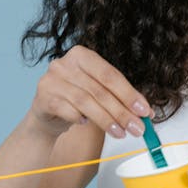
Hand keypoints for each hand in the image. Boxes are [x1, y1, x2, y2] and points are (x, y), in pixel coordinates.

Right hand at [28, 45, 149, 140]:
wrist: (47, 114)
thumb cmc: (76, 100)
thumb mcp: (98, 93)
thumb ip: (119, 97)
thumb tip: (145, 113)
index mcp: (82, 55)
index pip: (110, 75)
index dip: (129, 94)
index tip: (144, 111)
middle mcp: (64, 63)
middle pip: (100, 90)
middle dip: (121, 111)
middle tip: (137, 127)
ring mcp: (51, 80)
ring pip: (86, 102)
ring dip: (106, 120)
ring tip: (120, 132)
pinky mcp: (43, 98)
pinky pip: (68, 111)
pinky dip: (80, 119)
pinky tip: (86, 124)